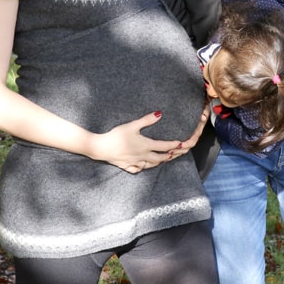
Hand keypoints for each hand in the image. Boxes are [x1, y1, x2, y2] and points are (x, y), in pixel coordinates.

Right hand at [89, 108, 209, 173]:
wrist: (101, 148)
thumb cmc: (116, 135)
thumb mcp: (132, 125)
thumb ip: (146, 120)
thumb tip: (160, 114)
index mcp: (145, 146)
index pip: (164, 146)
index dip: (174, 145)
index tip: (182, 144)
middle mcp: (143, 156)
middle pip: (160, 158)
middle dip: (170, 155)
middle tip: (177, 153)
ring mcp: (136, 163)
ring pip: (151, 165)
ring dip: (159, 161)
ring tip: (164, 158)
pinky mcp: (128, 166)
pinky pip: (139, 169)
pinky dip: (145, 167)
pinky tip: (145, 165)